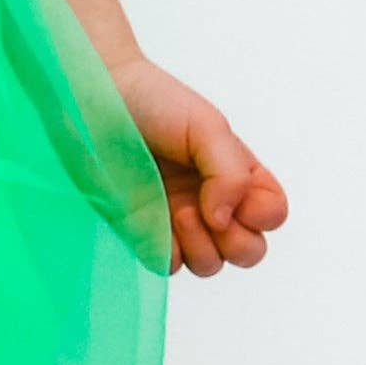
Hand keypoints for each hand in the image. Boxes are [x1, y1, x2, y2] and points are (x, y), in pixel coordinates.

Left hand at [112, 64, 287, 276]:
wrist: (93, 99)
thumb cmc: (153, 103)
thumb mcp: (209, 127)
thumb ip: (232, 174)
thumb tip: (225, 219)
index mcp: (235, 173)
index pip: (271, 214)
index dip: (264, 215)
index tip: (240, 193)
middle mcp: (211, 201)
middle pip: (250, 251)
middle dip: (238, 242)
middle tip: (208, 211)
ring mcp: (178, 221)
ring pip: (212, 264)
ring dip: (202, 246)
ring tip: (179, 211)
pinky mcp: (144, 232)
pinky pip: (169, 265)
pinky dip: (169, 251)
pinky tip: (157, 219)